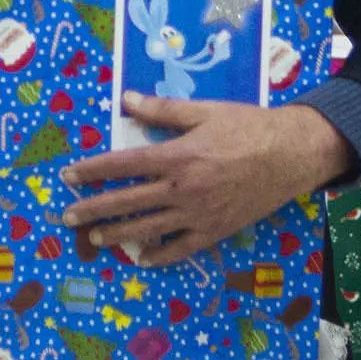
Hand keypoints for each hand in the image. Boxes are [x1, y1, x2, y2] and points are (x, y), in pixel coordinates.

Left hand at [58, 96, 352, 265]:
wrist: (292, 154)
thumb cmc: (249, 126)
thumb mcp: (205, 111)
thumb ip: (163, 109)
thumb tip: (125, 100)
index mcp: (177, 156)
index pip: (122, 165)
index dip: (92, 170)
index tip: (68, 175)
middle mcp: (182, 189)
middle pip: (127, 201)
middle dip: (93, 209)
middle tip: (67, 216)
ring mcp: (198, 214)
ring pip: (148, 228)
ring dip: (118, 234)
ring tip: (95, 239)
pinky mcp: (215, 231)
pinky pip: (181, 248)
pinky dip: (160, 255)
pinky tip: (142, 259)